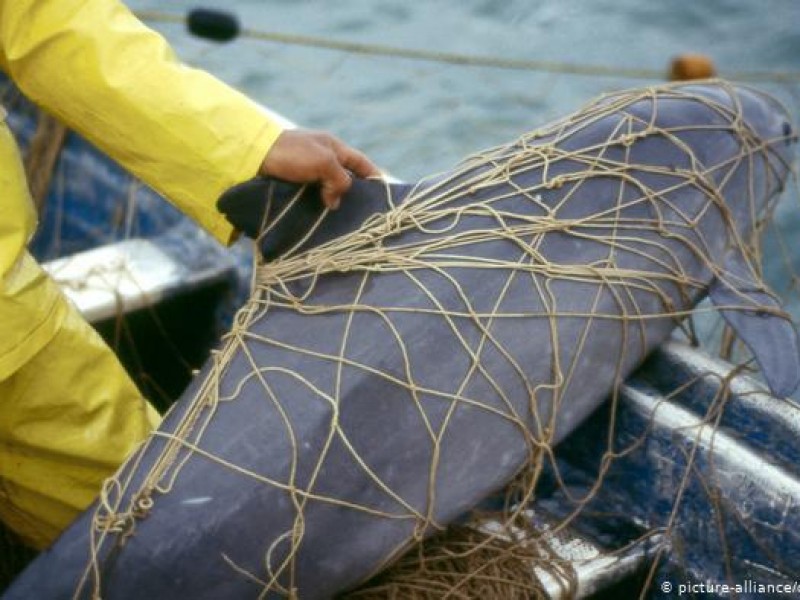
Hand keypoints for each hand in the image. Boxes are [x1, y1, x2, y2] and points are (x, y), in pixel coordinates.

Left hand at [260, 129, 379, 208]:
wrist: (253, 155)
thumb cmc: (292, 153)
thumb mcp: (323, 162)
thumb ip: (339, 180)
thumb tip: (336, 201)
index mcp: (333, 147)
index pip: (361, 163)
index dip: (373, 176)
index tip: (383, 193)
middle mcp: (321, 158)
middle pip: (345, 178)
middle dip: (352, 195)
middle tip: (359, 214)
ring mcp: (305, 171)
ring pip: (327, 190)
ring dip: (332, 204)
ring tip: (338, 222)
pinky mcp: (291, 184)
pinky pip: (310, 197)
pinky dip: (316, 207)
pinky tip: (318, 219)